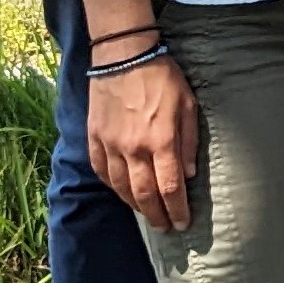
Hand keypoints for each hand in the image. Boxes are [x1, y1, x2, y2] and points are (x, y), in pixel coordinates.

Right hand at [88, 53, 198, 229]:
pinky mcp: (95, 138)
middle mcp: (135, 149)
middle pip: (145, 195)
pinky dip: (113, 186)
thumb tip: (189, 174)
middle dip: (157, 216)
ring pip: (121, 188)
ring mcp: (111, 145)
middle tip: (164, 227)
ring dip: (135, 205)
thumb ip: (188, 141)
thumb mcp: (187, 104)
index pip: (170, 188)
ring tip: (145, 213)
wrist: (123, 55)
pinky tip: (121, 191)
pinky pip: (102, 171)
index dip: (177, 210)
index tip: (183, 224)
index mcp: (161, 141)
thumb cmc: (162, 76)